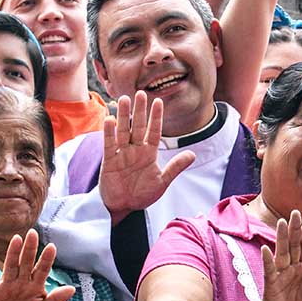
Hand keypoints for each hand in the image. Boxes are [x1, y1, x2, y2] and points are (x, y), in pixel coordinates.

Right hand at [0, 230, 76, 300]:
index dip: (46, 259)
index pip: (42, 270)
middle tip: (33, 233)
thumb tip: (72, 289)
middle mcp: (21, 281)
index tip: (52, 247)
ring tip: (16, 239)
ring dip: (13, 253)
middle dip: (30, 249)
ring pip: (10, 266)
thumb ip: (56, 300)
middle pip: (26, 263)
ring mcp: (6, 284)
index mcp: (35, 285)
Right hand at [98, 92, 195, 217]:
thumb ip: (175, 167)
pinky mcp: (109, 161)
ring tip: (124, 100)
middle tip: (140, 93)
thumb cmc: (141, 195)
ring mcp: (121, 154)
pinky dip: (109, 133)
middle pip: (138, 126)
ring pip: (123, 131)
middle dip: (139, 110)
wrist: (123, 207)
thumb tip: (193, 155)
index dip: (156, 117)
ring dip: (124, 116)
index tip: (159, 101)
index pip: (154, 131)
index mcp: (148, 153)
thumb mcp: (162, 182)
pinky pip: (109, 144)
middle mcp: (135, 150)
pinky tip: (110, 119)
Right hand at [260, 210, 301, 300]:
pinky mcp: (271, 283)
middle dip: (295, 229)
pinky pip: (269, 269)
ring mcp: (280, 273)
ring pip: (282, 252)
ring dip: (282, 238)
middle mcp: (291, 266)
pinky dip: (268, 259)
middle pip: (293, 245)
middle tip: (296, 212)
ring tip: (282, 222)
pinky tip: (267, 248)